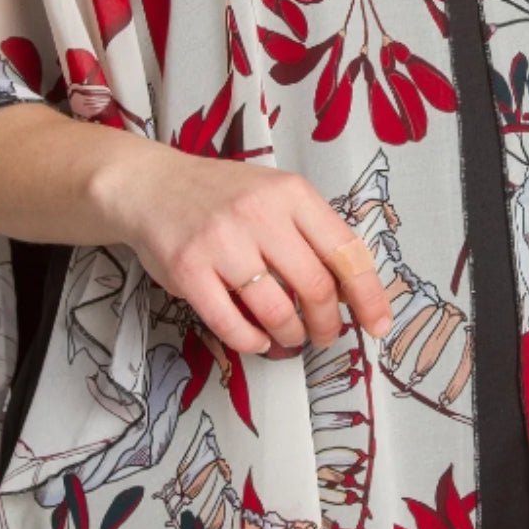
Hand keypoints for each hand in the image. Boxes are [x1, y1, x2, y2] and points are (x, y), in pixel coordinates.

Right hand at [109, 146, 394, 356]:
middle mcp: (259, 213)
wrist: (151, 186)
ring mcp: (221, 242)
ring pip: (277, 311)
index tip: (378, 324)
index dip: (368, 295)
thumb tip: (349, 291)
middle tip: (325, 335)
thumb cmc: (221, 196)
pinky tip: (257, 339)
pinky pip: (231, 324)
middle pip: (315, 287)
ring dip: (291, 336)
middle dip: (327, 324)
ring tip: (290, 337)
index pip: (346, 250)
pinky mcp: (188, 270)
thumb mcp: (275, 194)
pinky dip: (252, 342)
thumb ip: (311, 232)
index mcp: (291, 193)